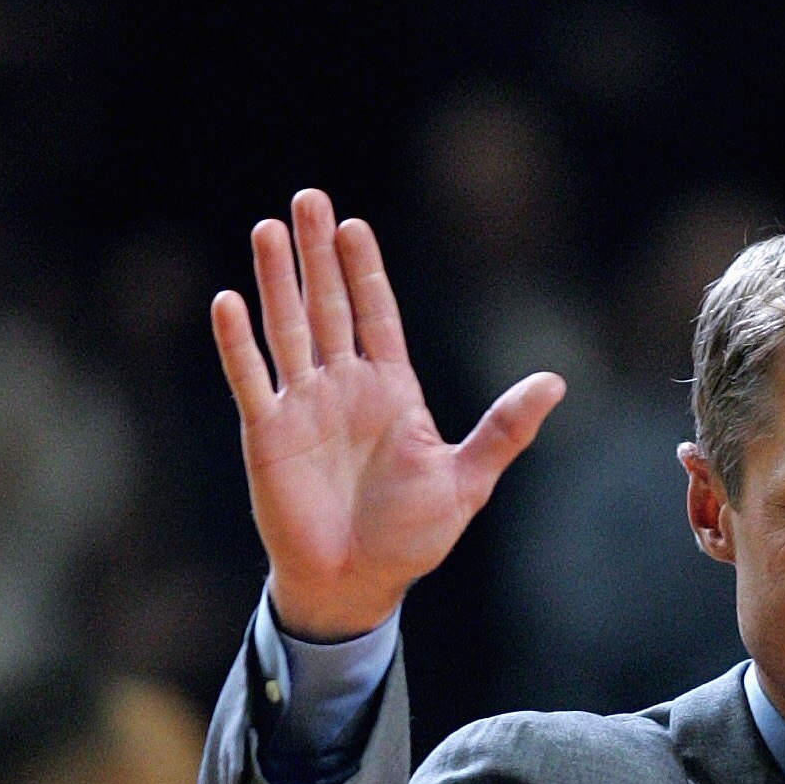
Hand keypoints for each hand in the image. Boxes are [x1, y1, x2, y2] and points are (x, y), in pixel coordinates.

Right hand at [212, 187, 563, 638]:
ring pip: (287, 329)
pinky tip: (227, 301)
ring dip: (276, 281)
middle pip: (329, 306)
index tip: (353, 225)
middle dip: (317, 254)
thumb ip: (504, 430)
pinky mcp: (267, 433)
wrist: (357, 584)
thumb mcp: (466, 481)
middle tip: (308, 199)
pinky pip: (250, 379)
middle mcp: (343, 387)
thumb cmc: (411, 538)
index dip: (364, 269)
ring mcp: (302, 406)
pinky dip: (238, 343)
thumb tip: (556, 381)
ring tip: (268, 229)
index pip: (376, 314)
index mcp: (391, 391)